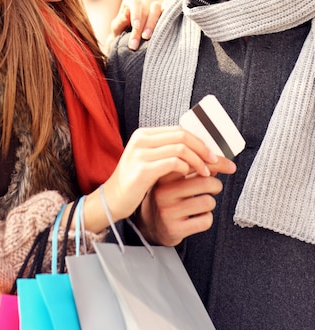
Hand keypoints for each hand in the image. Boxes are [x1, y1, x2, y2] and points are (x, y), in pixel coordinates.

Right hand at [100, 126, 232, 226]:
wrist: (112, 200)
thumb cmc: (134, 183)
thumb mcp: (150, 161)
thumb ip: (168, 152)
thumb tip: (200, 149)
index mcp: (144, 134)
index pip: (179, 130)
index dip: (200, 141)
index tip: (214, 154)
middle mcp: (141, 140)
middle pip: (183, 136)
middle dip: (204, 149)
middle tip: (217, 162)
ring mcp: (140, 154)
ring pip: (181, 148)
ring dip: (198, 160)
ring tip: (206, 173)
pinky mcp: (142, 170)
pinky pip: (173, 163)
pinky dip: (187, 168)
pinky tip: (190, 177)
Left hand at [107, 0, 162, 51]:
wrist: (129, 41)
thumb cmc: (121, 32)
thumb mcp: (116, 28)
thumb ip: (120, 21)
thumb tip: (127, 12)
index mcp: (131, 0)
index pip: (135, 2)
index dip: (136, 14)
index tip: (135, 26)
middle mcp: (145, 0)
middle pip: (146, 8)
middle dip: (142, 25)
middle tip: (137, 41)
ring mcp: (156, 5)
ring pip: (157, 8)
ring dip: (152, 23)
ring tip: (147, 37)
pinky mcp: (165, 12)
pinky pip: (168, 10)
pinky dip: (167, 17)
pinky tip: (163, 28)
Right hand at [136, 154, 235, 245]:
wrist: (149, 224)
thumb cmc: (167, 198)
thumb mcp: (175, 179)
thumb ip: (195, 169)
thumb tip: (220, 163)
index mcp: (164, 175)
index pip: (195, 163)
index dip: (217, 163)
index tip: (228, 166)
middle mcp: (164, 192)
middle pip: (206, 182)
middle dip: (216, 185)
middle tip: (213, 188)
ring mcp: (168, 211)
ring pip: (208, 202)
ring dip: (211, 203)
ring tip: (201, 203)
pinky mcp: (175, 229)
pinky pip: (206, 220)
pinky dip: (207, 218)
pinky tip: (196, 217)